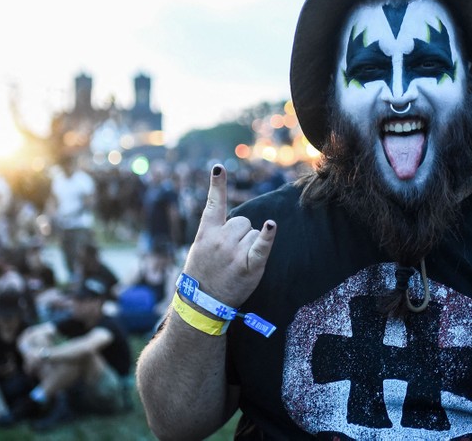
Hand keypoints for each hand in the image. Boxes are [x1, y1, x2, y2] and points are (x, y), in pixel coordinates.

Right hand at [181, 165, 276, 307]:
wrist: (202, 304)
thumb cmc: (203, 275)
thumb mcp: (200, 248)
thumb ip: (215, 232)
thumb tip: (241, 223)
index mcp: (206, 233)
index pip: (213, 204)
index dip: (217, 185)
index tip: (218, 168)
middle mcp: (219, 240)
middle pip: (244, 222)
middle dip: (242, 235)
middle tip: (230, 256)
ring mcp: (233, 252)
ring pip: (254, 233)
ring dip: (251, 246)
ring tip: (237, 264)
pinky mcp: (248, 266)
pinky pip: (260, 247)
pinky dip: (267, 237)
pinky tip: (271, 226)